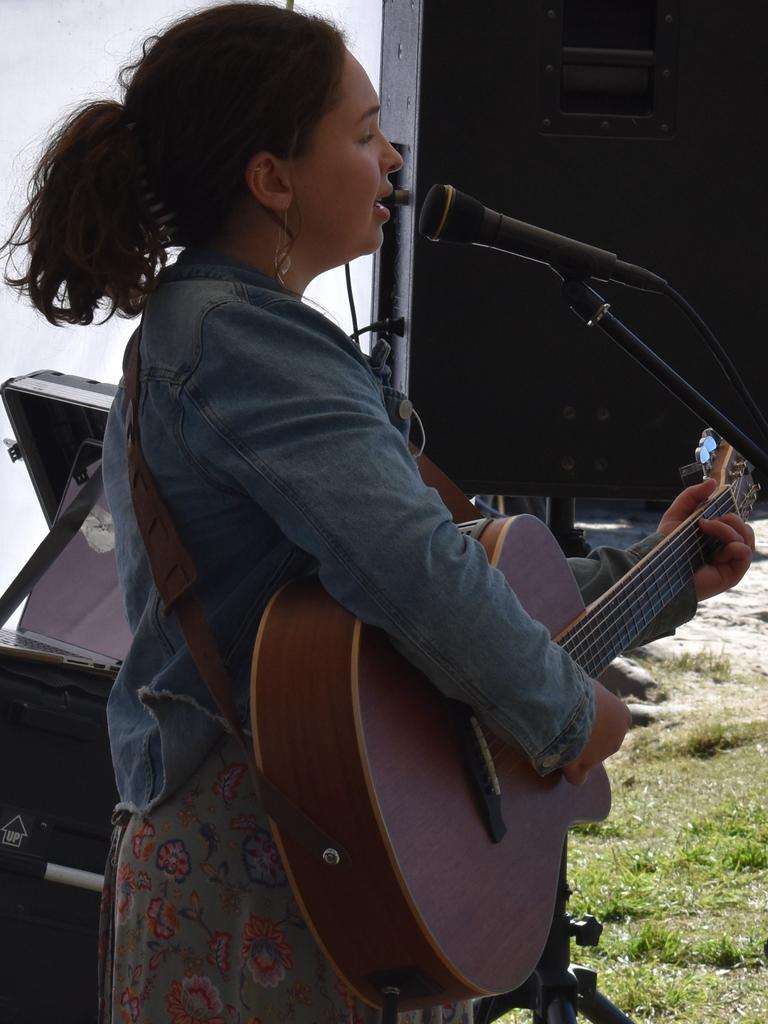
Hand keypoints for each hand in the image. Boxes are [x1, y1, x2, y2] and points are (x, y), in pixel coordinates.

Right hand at [562, 681, 630, 785]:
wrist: (563, 702)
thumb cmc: (574, 687)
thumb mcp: (588, 685)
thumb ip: (591, 696)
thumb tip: (579, 689)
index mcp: (622, 716)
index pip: (613, 723)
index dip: (596, 720)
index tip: (579, 713)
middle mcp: (617, 738)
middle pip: (601, 742)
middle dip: (586, 737)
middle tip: (564, 724)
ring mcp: (600, 756)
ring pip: (588, 758)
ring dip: (574, 751)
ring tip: (555, 735)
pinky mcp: (581, 768)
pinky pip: (576, 777)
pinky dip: (569, 772)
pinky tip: (555, 763)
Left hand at [656, 478, 754, 600]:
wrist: (659, 567)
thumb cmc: (666, 545)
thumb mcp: (677, 514)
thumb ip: (692, 495)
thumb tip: (713, 482)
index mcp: (715, 537)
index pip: (735, 521)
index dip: (728, 513)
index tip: (710, 511)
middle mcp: (724, 550)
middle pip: (744, 527)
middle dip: (728, 519)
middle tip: (704, 523)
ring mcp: (729, 562)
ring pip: (746, 537)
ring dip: (727, 530)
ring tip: (706, 530)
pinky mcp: (732, 575)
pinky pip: (746, 553)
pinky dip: (736, 546)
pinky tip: (718, 551)